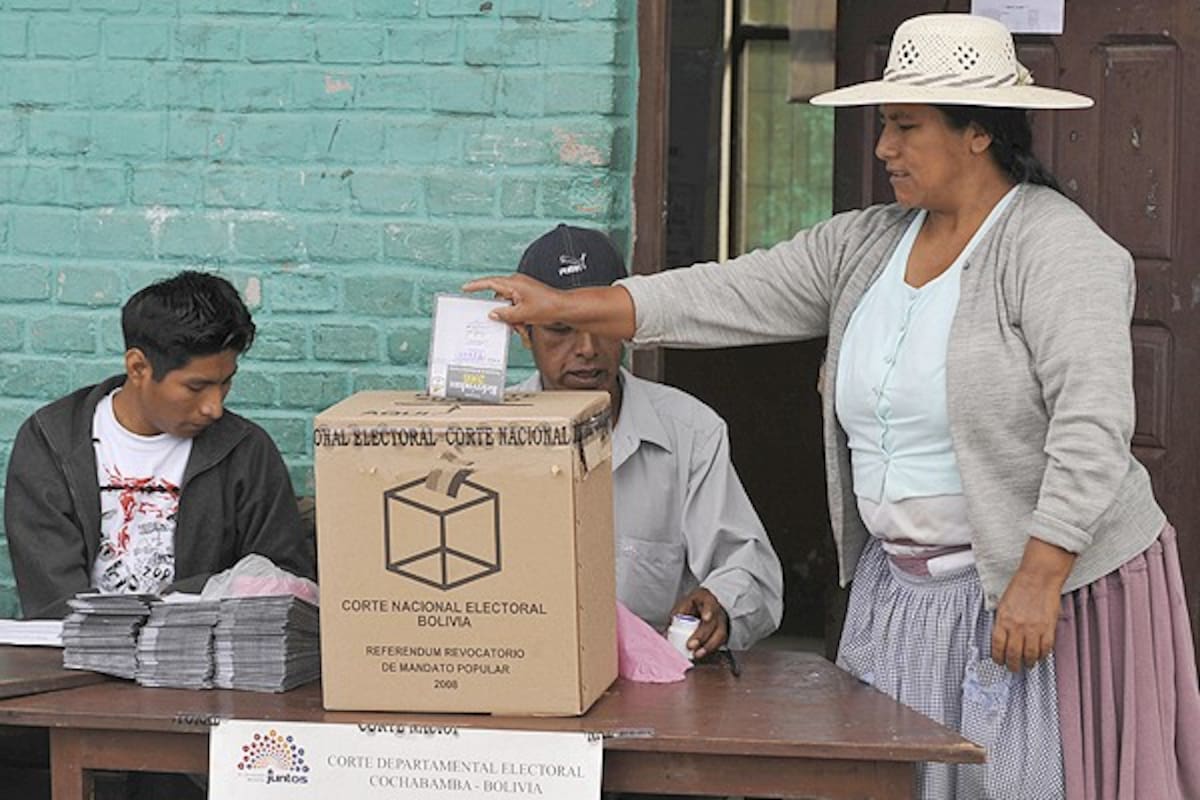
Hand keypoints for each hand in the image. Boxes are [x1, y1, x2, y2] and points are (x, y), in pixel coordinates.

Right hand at [462, 274, 565, 327]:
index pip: (490, 283)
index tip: (465, 288)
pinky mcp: (528, 296)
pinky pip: (517, 308)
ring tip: (523, 327)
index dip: (476, 286)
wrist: (565, 308)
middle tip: (510, 323)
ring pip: (509, 306)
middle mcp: (517, 284)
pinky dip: (520, 318)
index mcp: (514, 283)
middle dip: (504, 315)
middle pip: (500, 300)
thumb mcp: (522, 314)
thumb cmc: (548, 306)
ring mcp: (523, 290)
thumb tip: (493, 314)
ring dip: (513, 319)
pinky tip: (526, 326)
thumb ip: (504, 314)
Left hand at [671, 588, 728, 658]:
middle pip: (713, 623)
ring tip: (696, 654)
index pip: (709, 603)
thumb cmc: (692, 607)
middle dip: (702, 635)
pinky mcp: (722, 633)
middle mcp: (716, 610)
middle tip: (691, 645)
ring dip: (707, 646)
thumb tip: (665, 634)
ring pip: (719, 634)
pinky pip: (719, 643)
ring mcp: (721, 622)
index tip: (706, 618)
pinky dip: (709, 650)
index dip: (708, 610)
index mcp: (705, 599)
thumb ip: (675, 618)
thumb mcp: (682, 607)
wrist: (703, 607)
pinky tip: (700, 654)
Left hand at [991, 537, 1074, 671]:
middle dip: (1012, 665)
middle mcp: (1017, 626)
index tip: (999, 662)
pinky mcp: (1048, 627)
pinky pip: (1045, 648)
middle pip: (1013, 654)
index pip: (997, 646)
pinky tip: (1039, 655)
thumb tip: (1001, 639)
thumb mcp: (1003, 604)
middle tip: (1013, 668)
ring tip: (1027, 664)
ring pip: (1030, 654)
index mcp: (1003, 619)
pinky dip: (1042, 655)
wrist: (1039, 577)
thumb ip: (1002, 622)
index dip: (998, 658)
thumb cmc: (1020, 587)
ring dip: (1028, 662)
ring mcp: (1033, 628)